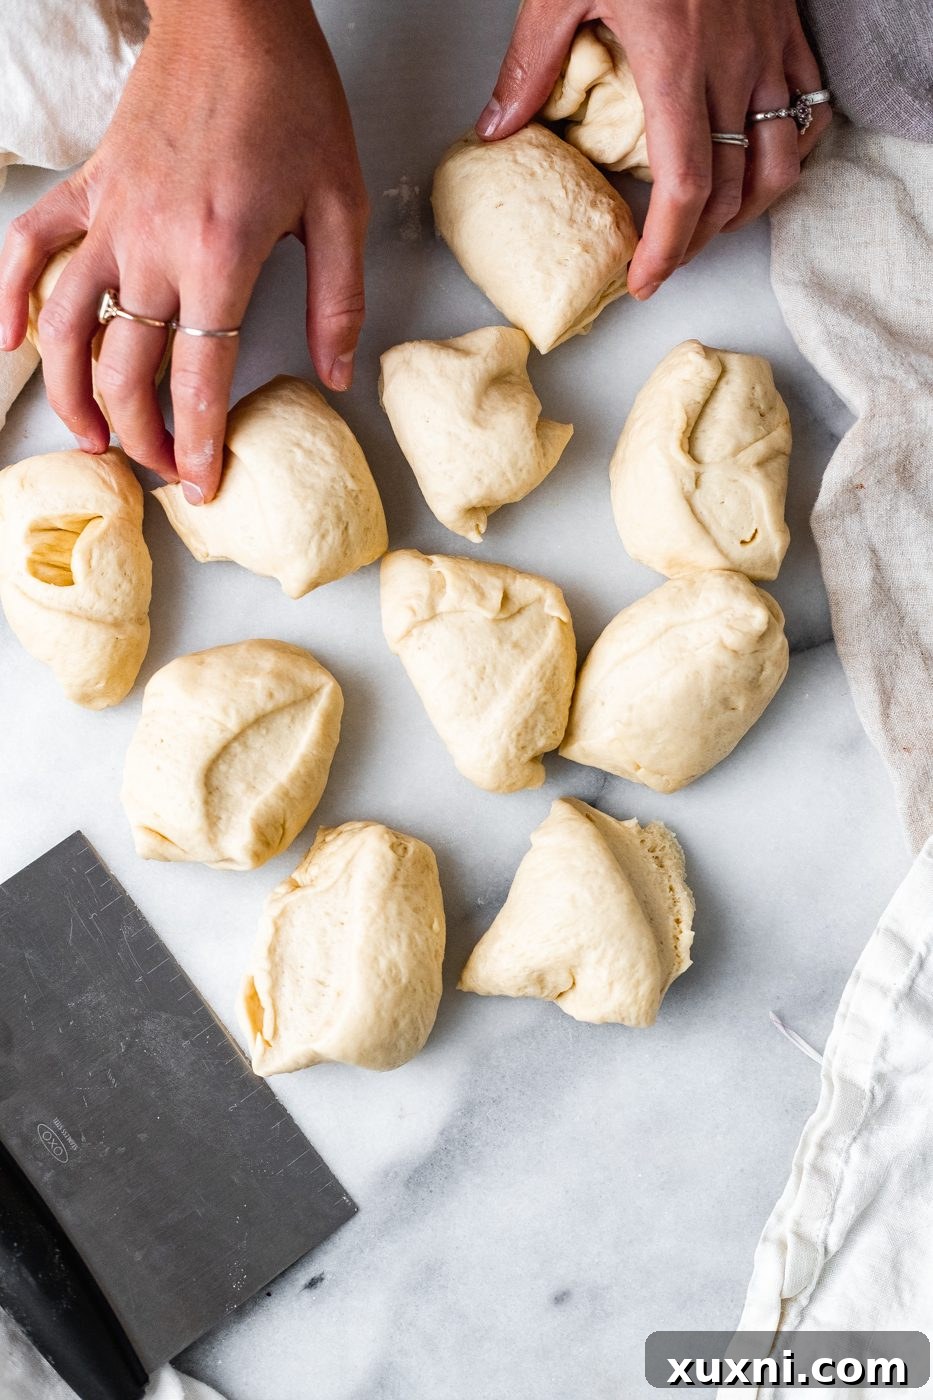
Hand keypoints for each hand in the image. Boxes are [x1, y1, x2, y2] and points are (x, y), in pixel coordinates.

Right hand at [0, 0, 368, 501]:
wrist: (235, 14)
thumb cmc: (292, 100)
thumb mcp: (341, 204)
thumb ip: (338, 300)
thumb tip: (336, 374)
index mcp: (221, 254)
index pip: (200, 376)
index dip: (197, 442)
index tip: (199, 484)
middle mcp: (154, 243)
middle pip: (128, 366)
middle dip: (141, 433)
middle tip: (159, 467)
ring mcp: (112, 214)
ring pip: (68, 322)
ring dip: (69, 389)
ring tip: (88, 436)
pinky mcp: (88, 185)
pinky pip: (30, 245)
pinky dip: (12, 293)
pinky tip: (12, 339)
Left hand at [476, 0, 830, 299]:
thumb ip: (531, 63)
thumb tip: (495, 129)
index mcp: (675, 61)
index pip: (685, 183)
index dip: (668, 246)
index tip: (644, 279)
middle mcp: (732, 64)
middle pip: (731, 189)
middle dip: (697, 242)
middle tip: (661, 264)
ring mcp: (768, 48)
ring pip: (779, 163)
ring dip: (746, 211)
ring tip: (707, 230)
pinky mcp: (788, 30)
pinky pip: (806, 113)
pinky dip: (785, 156)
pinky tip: (755, 168)